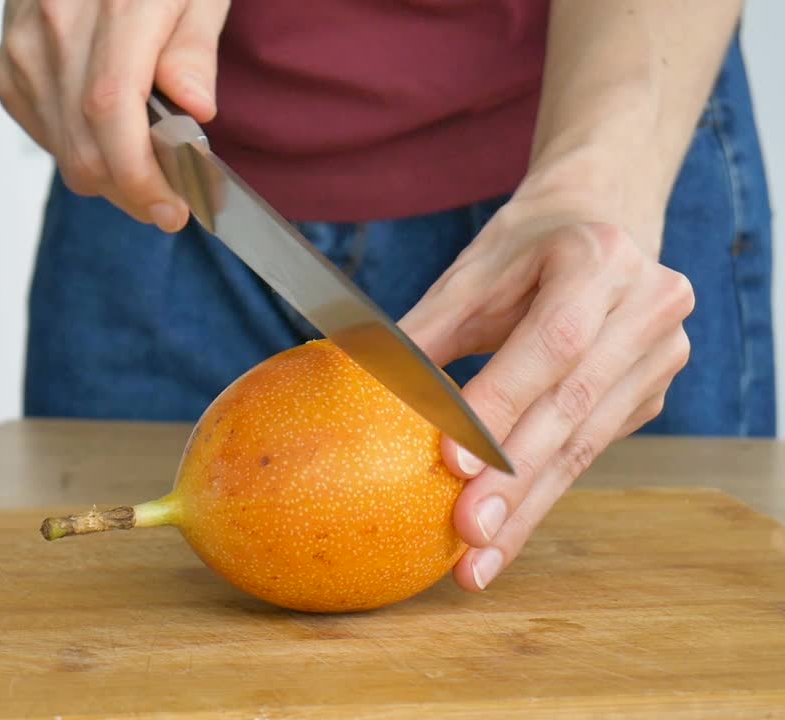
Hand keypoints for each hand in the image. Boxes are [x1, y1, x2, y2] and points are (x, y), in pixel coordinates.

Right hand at [0, 0, 229, 231]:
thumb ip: (195, 48)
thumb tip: (195, 109)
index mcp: (115, 4)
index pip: (112, 114)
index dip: (141, 178)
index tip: (173, 208)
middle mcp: (56, 27)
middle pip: (84, 149)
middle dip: (132, 192)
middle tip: (170, 198)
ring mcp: (23, 48)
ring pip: (62, 152)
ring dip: (109, 175)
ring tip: (144, 160)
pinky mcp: (6, 65)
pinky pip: (43, 133)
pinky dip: (78, 148)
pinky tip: (105, 130)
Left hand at [398, 203, 694, 592]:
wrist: (603, 220)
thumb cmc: (527, 247)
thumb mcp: (473, 272)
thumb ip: (424, 330)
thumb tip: (358, 380)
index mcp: (598, 259)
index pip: (550, 344)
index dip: (502, 403)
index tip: (451, 462)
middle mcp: (646, 306)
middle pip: (573, 407)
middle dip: (515, 479)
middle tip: (466, 533)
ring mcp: (660, 355)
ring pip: (586, 445)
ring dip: (528, 509)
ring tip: (478, 560)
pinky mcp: (650, 395)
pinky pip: (589, 452)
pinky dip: (541, 495)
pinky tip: (504, 534)